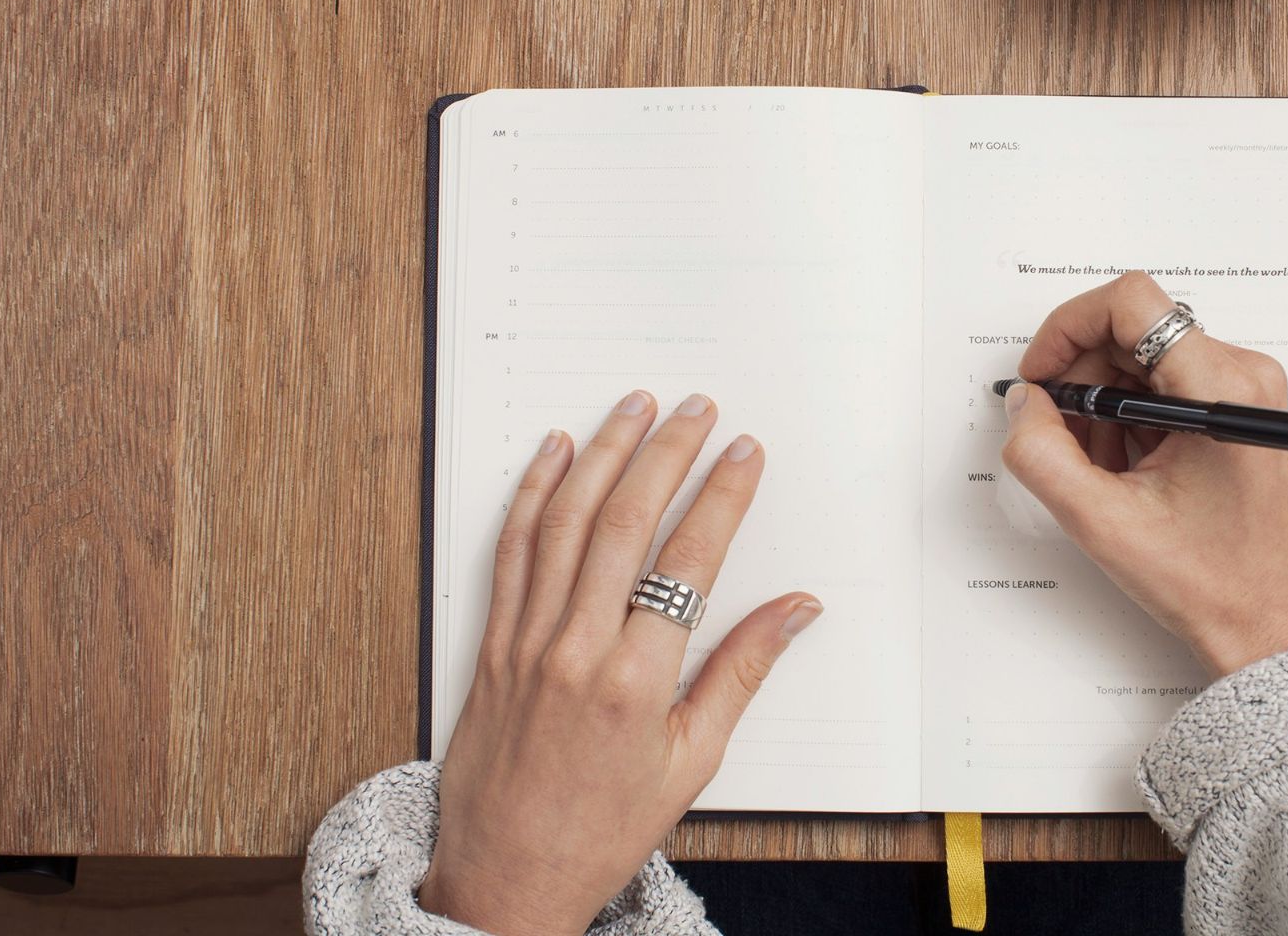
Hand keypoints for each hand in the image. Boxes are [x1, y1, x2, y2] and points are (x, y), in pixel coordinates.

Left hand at [419, 392, 822, 934]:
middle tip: (696, 409)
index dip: (721, 496)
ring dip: (602, 454)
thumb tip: (797, 609)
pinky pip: (511, 551)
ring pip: (565, 523)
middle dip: (666, 454)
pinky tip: (554, 454)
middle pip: (625, 523)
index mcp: (637, 682)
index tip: (744, 453)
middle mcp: (576, 650)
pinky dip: (533, 494)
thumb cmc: (603, 829)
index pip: (689, 561)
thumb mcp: (693, 761)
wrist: (506, 879)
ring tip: (634, 408)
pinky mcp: (490, 644)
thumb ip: (742, 672)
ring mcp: (525, 642)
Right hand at [1004, 273, 1287, 676]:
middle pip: (1132, 330)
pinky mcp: (1237, 409)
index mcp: (1221, 388)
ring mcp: (1243, 391)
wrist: (1263, 623)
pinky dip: (1129, 419)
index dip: (1068, 328)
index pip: (1131, 302)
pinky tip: (1126, 471)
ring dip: (1104, 405)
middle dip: (1083, 379)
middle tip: (1060, 437)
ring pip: (1143, 359)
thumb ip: (1043, 453)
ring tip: (1101, 469)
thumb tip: (1024, 402)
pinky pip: (1164, 384)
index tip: (1041, 375)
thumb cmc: (1209, 581)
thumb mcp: (1101, 521)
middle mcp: (1243, 375)